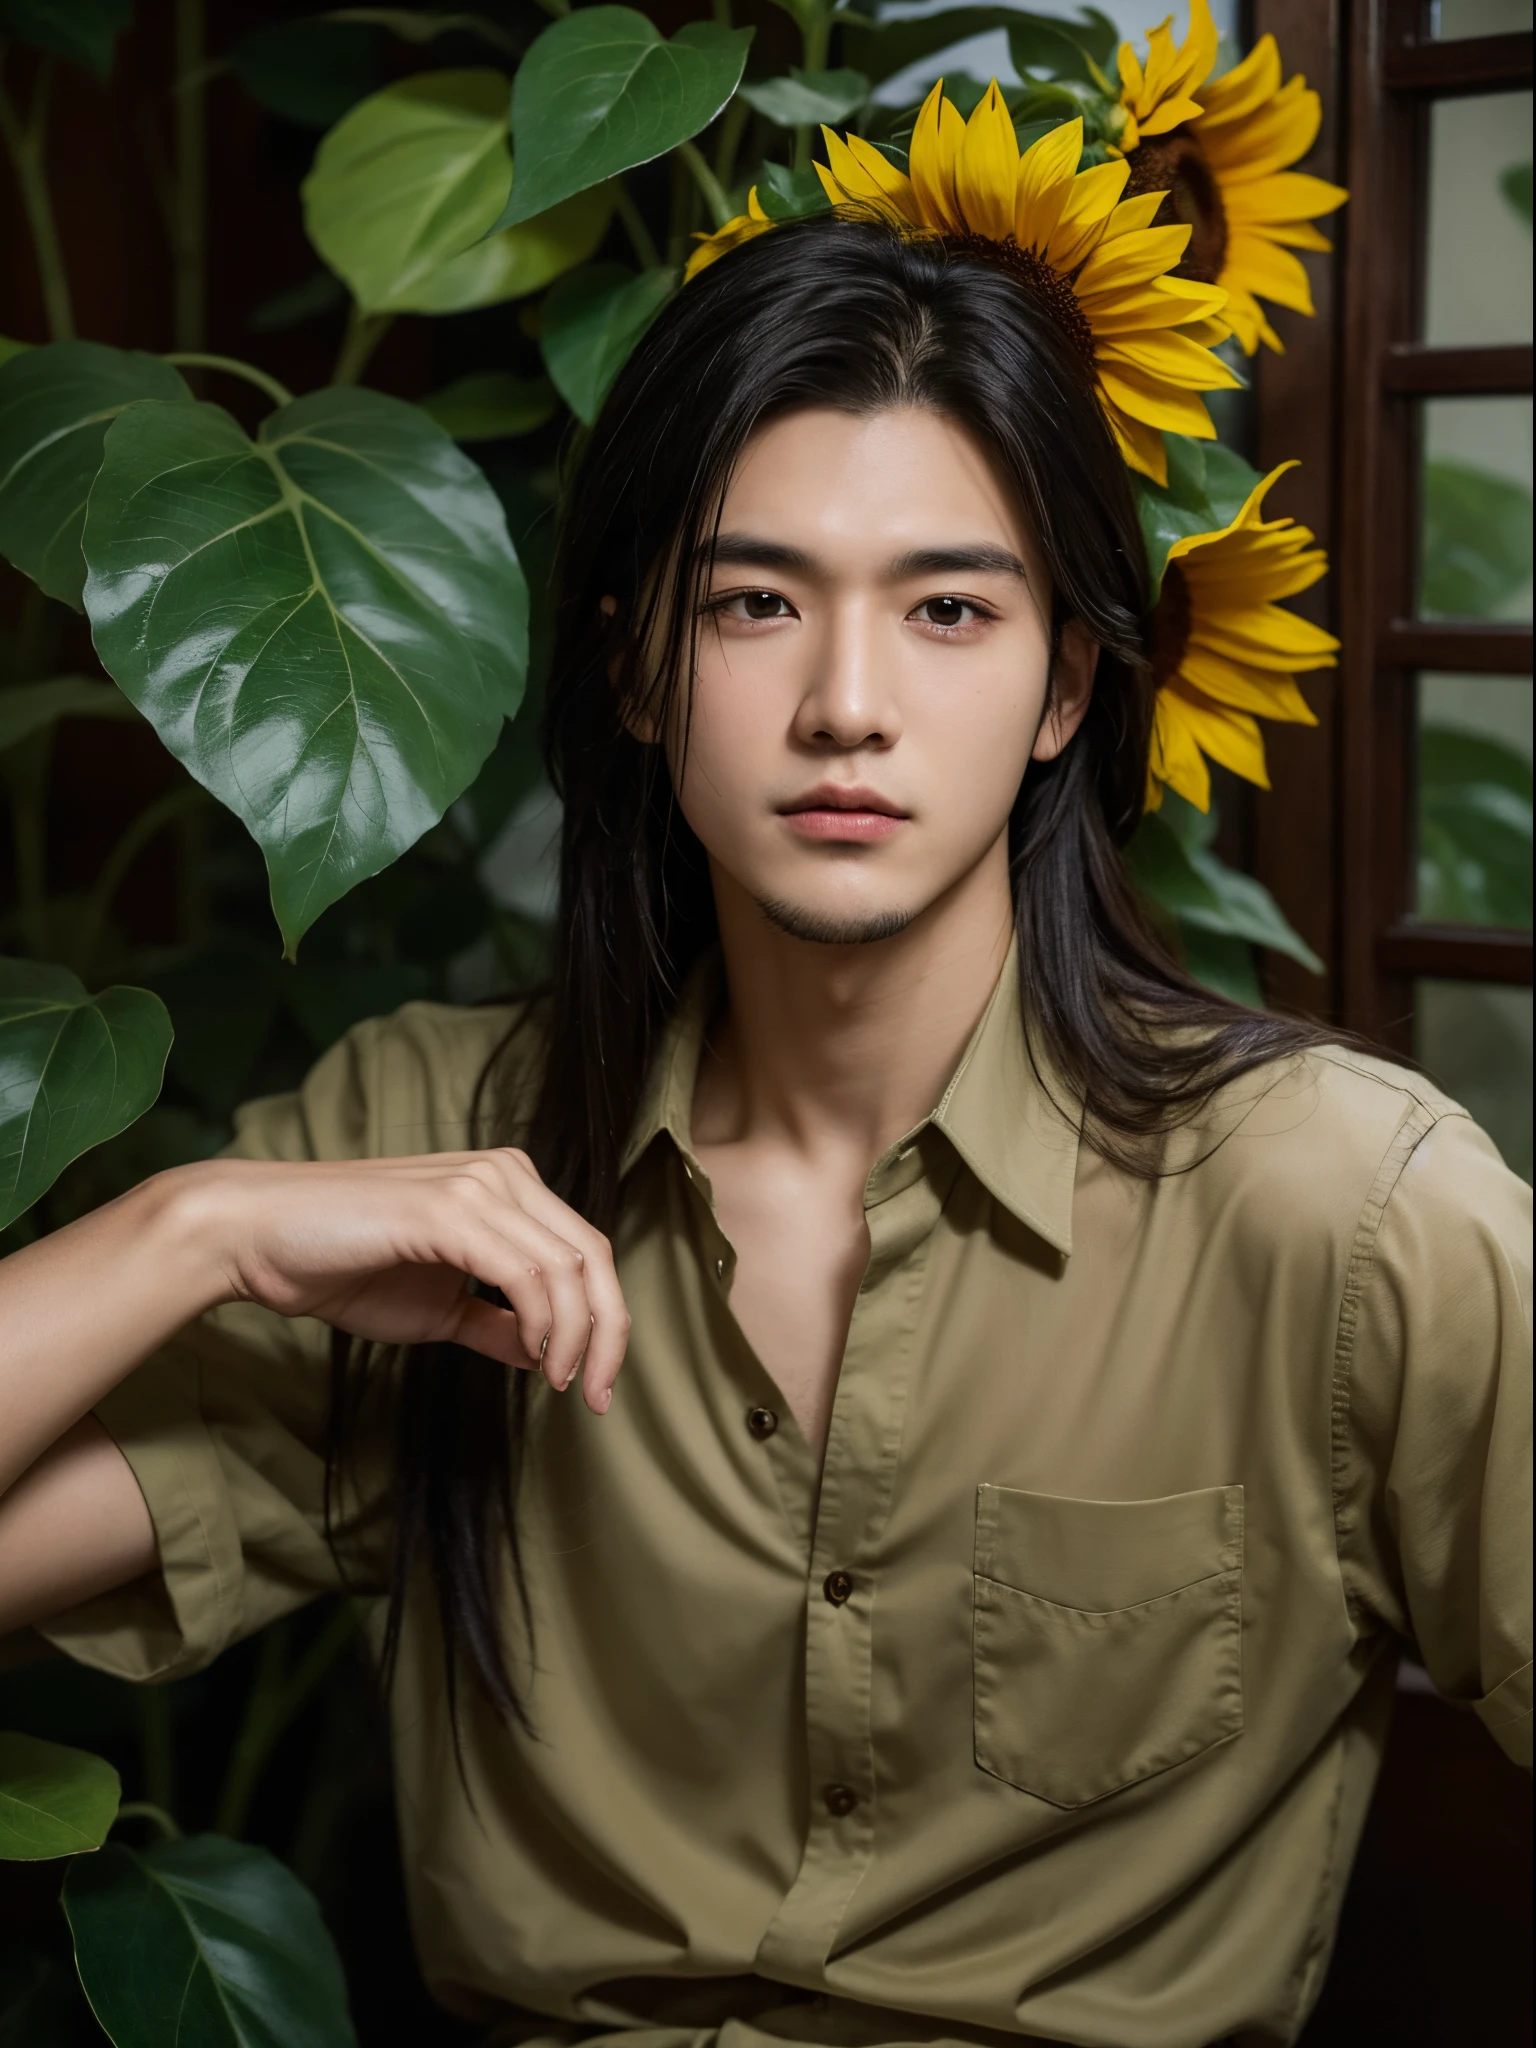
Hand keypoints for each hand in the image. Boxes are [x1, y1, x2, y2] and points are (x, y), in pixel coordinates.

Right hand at [193, 1148, 628, 1411]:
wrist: (259, 1238)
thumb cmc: (341, 1267)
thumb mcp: (437, 1307)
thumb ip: (495, 1322)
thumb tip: (545, 1354)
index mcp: (508, 1185)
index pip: (587, 1251)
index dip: (608, 1320)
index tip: (598, 1386)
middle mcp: (504, 1174)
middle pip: (594, 1255)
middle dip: (610, 1334)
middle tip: (599, 1398)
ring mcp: (478, 1185)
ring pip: (568, 1267)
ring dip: (578, 1339)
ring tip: (561, 1385)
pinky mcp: (447, 1210)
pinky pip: (524, 1274)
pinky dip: (544, 1324)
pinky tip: (534, 1359)